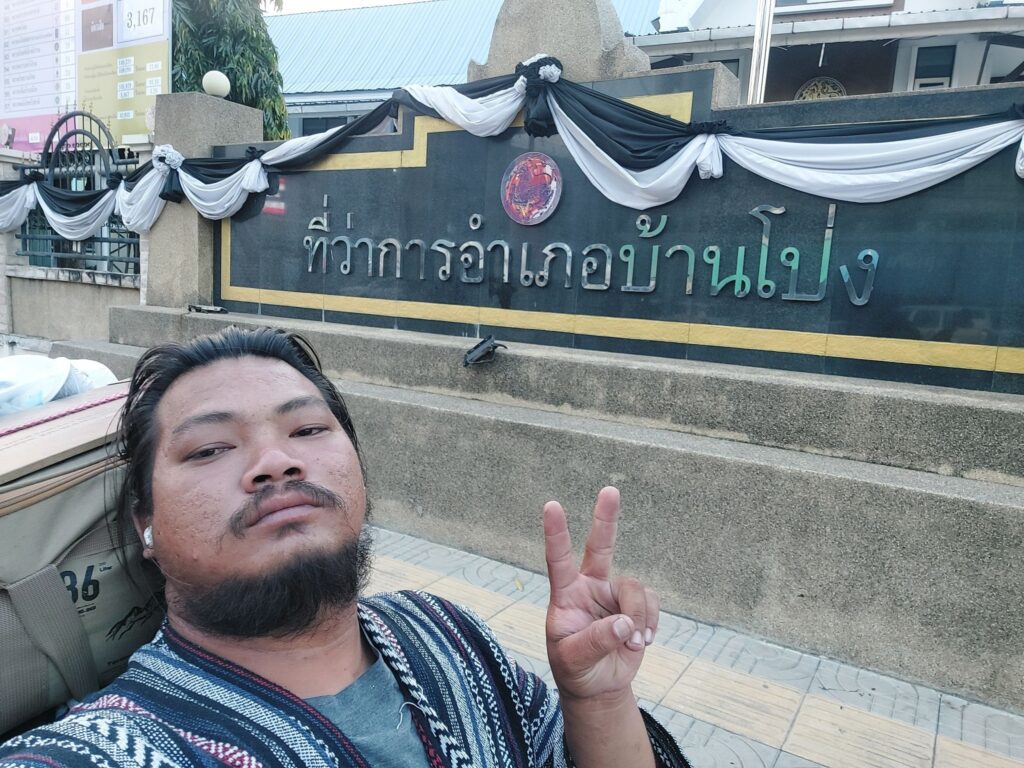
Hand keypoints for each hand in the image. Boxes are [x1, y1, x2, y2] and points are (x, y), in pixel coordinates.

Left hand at [543, 486, 658, 701]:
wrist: (598, 686)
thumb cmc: (576, 669)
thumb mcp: (573, 659)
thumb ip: (595, 640)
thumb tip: (624, 623)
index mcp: (565, 595)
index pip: (558, 560)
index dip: (556, 534)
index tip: (551, 505)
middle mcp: (589, 587)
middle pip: (600, 547)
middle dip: (606, 519)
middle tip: (610, 490)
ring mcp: (613, 595)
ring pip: (635, 588)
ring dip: (638, 617)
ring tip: (633, 643)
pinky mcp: (636, 606)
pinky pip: (652, 603)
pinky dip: (651, 623)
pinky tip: (642, 641)